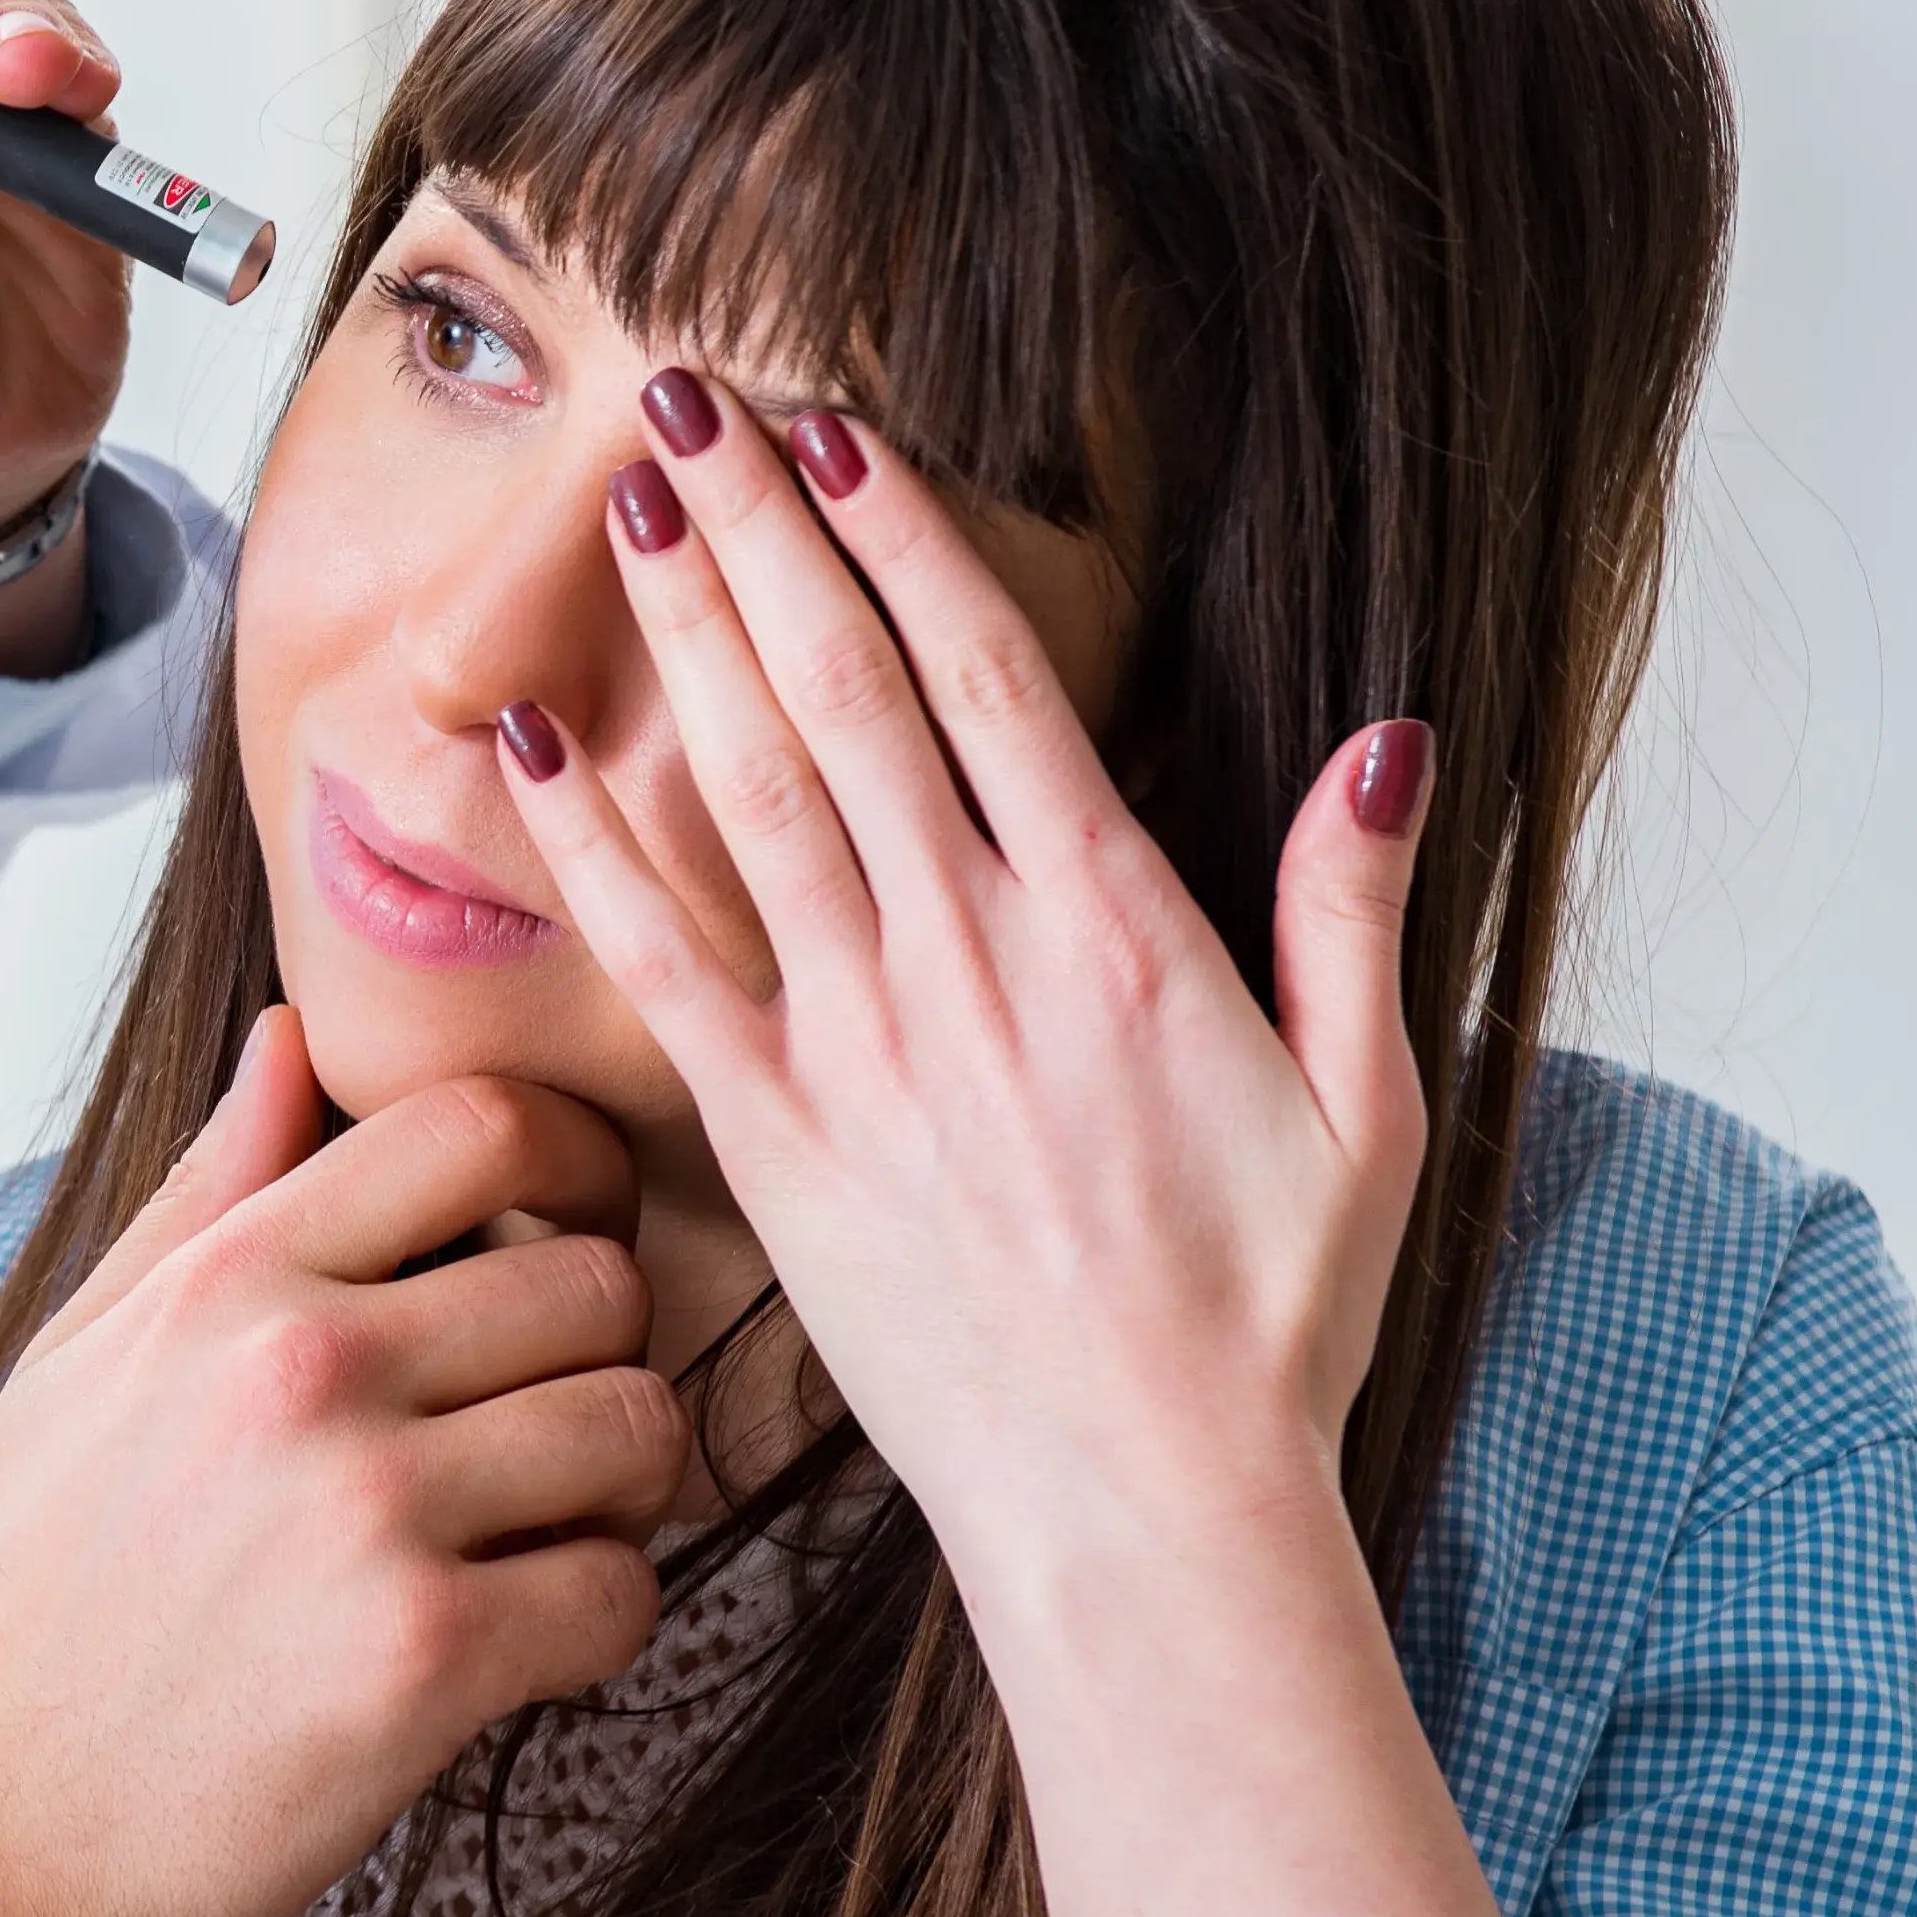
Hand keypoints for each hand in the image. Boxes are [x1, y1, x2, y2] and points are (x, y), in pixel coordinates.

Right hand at [0, 1018, 681, 1916]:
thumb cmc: (23, 1599)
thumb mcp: (78, 1360)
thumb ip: (207, 1197)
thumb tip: (296, 1042)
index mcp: (225, 1279)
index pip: (482, 1123)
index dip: (571, 1170)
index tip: (564, 1245)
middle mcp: (303, 1367)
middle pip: (598, 1282)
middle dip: (597, 1361)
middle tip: (538, 1445)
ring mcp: (367, 1510)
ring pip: (638, 1430)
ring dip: (617, 1499)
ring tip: (531, 1546)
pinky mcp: (422, 1662)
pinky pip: (626, 1595)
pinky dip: (598, 1629)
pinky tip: (514, 1653)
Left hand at [482, 375, 1425, 1589]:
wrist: (1145, 1513)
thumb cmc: (1261, 1326)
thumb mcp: (1372, 1108)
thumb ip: (1352, 914)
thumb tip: (1386, 742)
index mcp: (1119, 934)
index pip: (995, 682)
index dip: (906, 541)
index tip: (840, 432)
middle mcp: (977, 963)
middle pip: (849, 699)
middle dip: (767, 538)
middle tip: (688, 403)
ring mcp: (866, 1048)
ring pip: (750, 796)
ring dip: (683, 641)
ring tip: (627, 506)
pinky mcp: (776, 1146)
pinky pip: (664, 967)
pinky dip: (592, 851)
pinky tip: (531, 752)